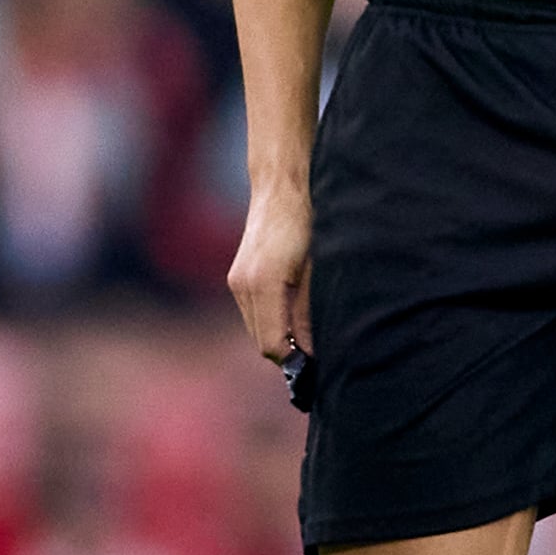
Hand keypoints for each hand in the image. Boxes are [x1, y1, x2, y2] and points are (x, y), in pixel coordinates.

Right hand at [227, 174, 313, 371]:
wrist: (281, 188)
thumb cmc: (307, 223)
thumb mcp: (317, 270)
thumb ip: (309, 312)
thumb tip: (311, 350)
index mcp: (262, 284)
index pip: (272, 344)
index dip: (295, 360)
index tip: (319, 365)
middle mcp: (242, 286)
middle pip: (262, 341)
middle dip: (287, 350)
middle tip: (318, 352)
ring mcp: (236, 282)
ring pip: (256, 329)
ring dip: (279, 335)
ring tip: (308, 330)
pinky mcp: (237, 278)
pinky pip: (253, 313)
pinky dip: (271, 320)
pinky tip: (294, 311)